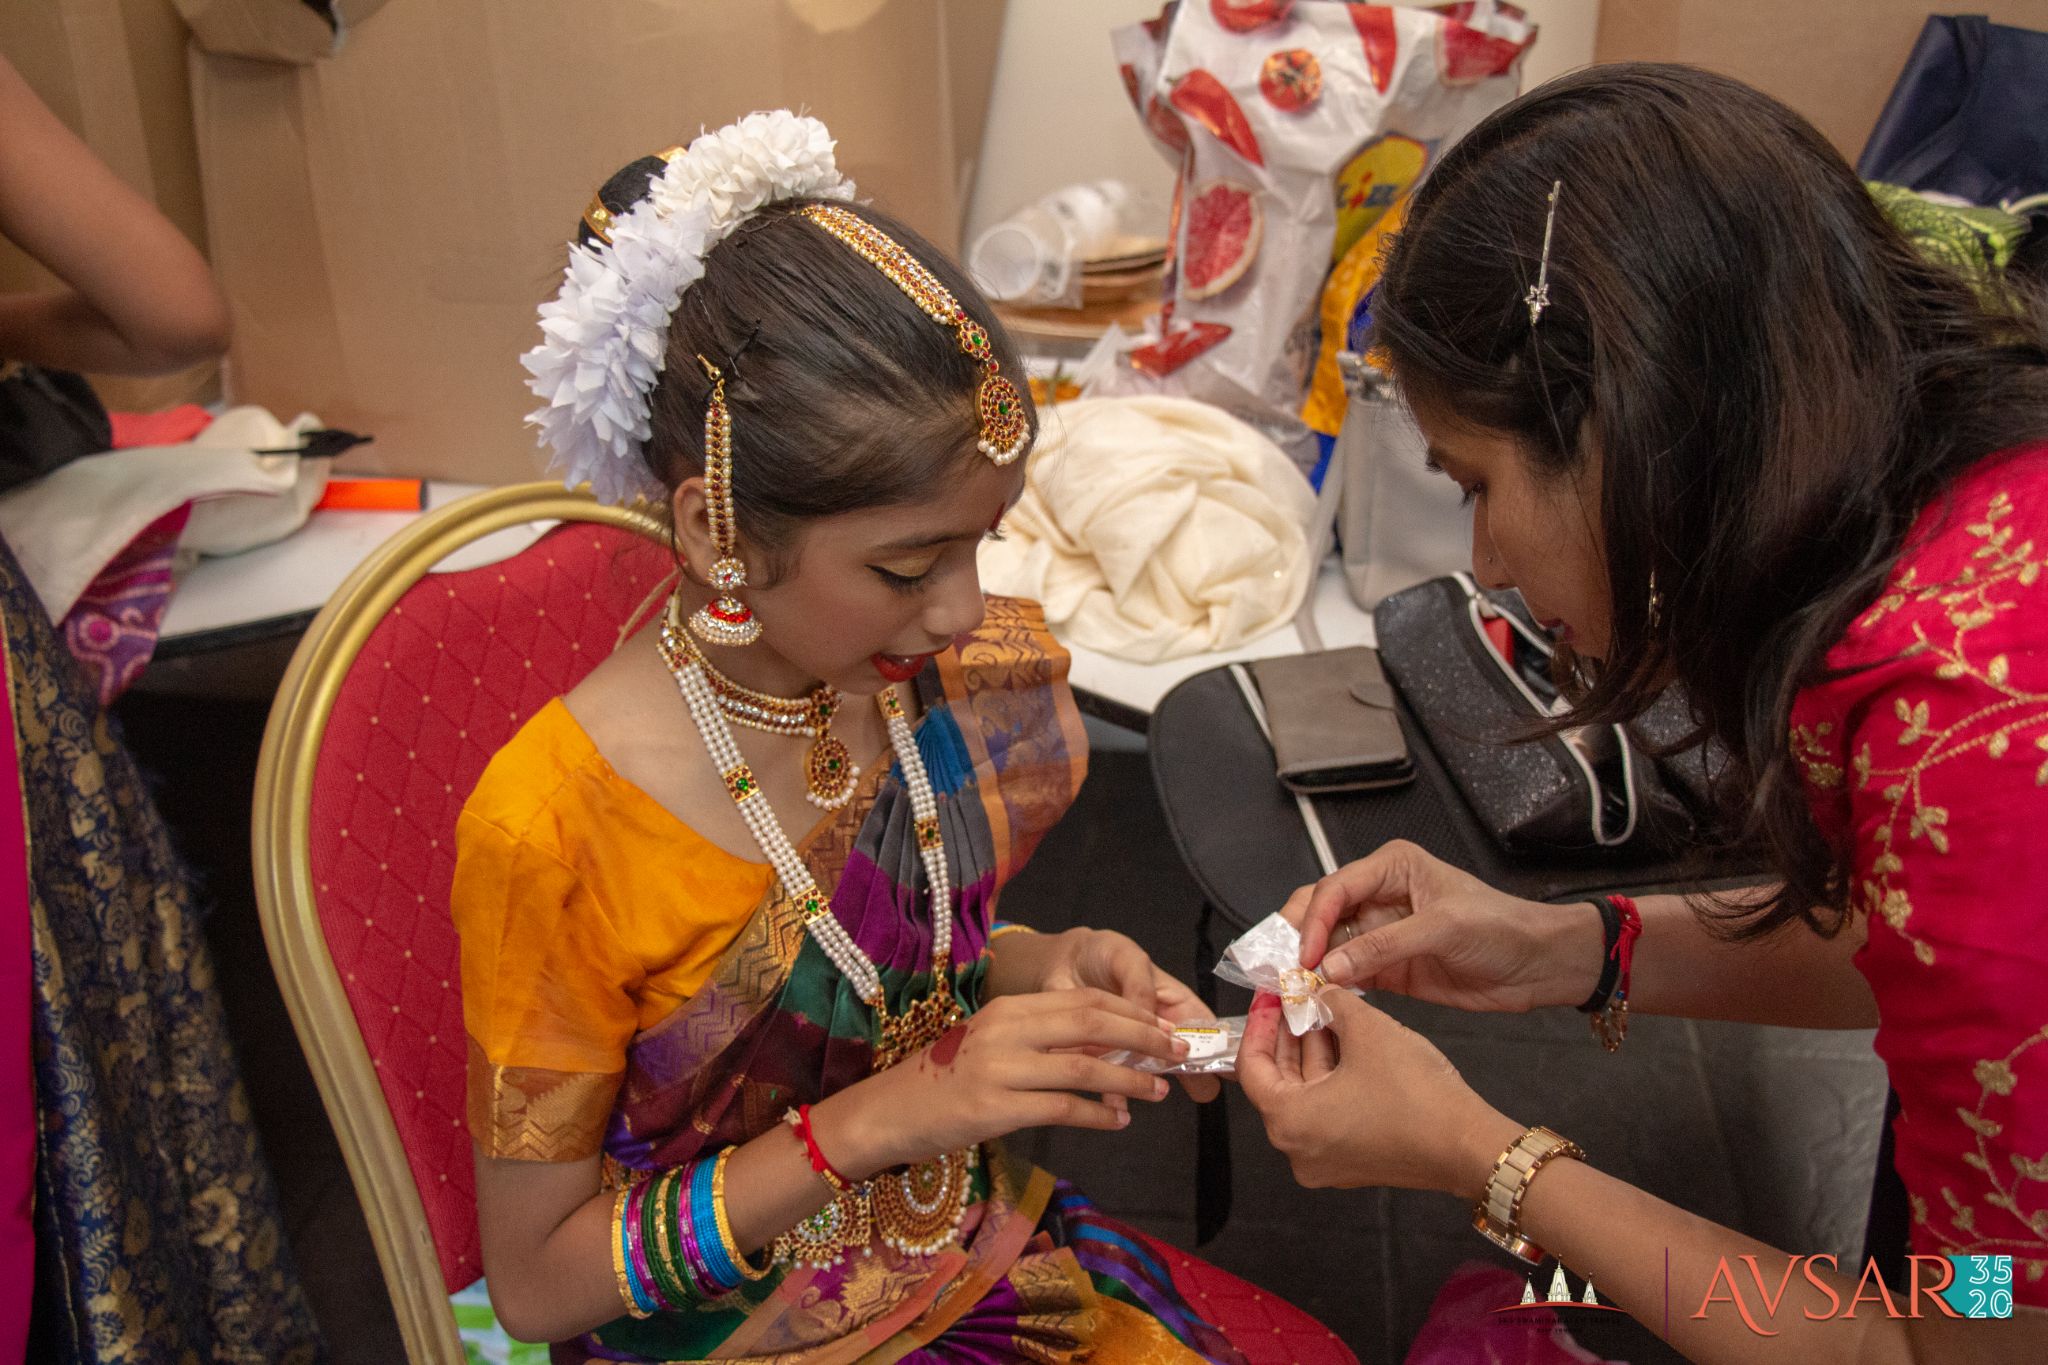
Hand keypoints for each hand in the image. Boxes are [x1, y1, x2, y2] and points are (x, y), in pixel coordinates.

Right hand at [820, 987, 1187, 1176]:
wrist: (890, 1111)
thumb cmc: (945, 1078)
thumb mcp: (990, 1042)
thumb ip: (1038, 1037)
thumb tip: (1104, 1045)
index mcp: (1008, 1008)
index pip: (1083, 1000)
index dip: (1130, 1011)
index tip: (1164, 1025)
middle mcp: (1005, 1031)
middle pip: (1090, 1023)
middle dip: (1142, 1037)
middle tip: (1177, 1051)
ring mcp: (999, 1069)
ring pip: (1083, 1067)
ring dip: (1129, 1079)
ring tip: (1158, 1090)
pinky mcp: (994, 1109)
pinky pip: (1062, 1109)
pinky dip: (1098, 1115)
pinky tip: (1118, 1122)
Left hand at [1040, 929, 1221, 1100]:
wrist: (1062, 960)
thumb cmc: (1104, 954)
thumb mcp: (1127, 959)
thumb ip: (1140, 988)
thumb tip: (1151, 1025)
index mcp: (1174, 1003)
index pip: (1205, 1029)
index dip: (1219, 1048)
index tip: (1228, 1068)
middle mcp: (1157, 1029)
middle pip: (1184, 1058)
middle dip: (1191, 1075)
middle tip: (1200, 1089)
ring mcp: (1131, 1045)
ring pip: (1150, 1072)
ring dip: (1149, 1083)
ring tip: (1150, 1090)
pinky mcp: (1101, 1055)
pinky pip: (1112, 1079)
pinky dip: (1113, 1091)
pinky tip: (1113, 1100)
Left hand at [1237, 990, 1521, 1198]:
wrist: (1468, 1145)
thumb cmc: (1414, 1092)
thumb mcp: (1367, 1029)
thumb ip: (1333, 1002)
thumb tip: (1320, 991)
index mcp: (1288, 1122)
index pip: (1252, 1066)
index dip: (1260, 1022)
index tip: (1271, 995)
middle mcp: (1298, 1150)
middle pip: (1279, 1081)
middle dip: (1289, 1034)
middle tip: (1298, 996)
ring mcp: (1326, 1160)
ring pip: (1307, 1095)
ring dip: (1314, 1051)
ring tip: (1326, 1009)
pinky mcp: (1353, 1161)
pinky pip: (1328, 1112)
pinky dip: (1332, 1077)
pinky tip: (1348, 1040)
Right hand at [1282, 841, 1601, 1013]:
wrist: (1539, 964)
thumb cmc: (1502, 927)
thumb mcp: (1443, 928)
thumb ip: (1384, 946)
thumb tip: (1331, 967)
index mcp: (1392, 868)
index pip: (1336, 888)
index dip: (1314, 920)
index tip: (1304, 954)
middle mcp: (1380, 896)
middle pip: (1321, 912)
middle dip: (1298, 937)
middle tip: (1282, 967)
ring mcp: (1381, 934)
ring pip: (1328, 946)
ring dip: (1309, 965)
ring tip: (1291, 987)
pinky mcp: (1388, 969)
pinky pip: (1348, 975)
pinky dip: (1330, 986)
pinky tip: (1317, 998)